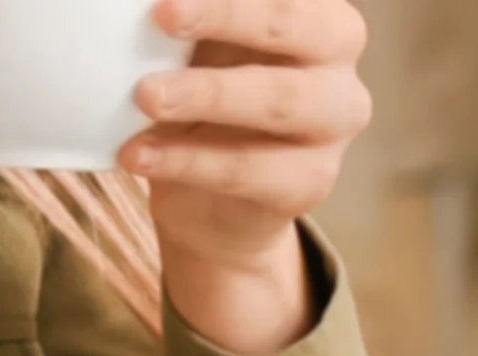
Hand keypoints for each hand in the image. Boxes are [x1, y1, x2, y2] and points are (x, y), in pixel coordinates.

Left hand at [122, 0, 371, 355]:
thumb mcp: (198, 57)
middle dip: (224, 14)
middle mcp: (338, 59)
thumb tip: (152, 2)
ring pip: (276, 100)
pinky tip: (139, 155)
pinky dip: (185, 161)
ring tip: (146, 96)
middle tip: (162, 14)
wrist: (212, 213)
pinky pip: (245, 169)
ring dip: (205, 93)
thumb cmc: (204, 115)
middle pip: (290, 24)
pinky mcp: (310, 182)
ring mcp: (335, 122)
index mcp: (317, 12)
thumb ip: (189, 24)